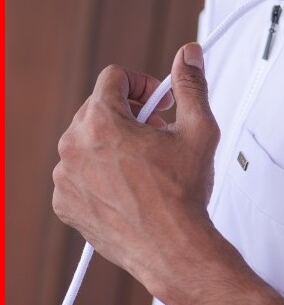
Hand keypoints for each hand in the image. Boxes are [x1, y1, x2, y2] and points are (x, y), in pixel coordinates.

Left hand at [52, 43, 219, 290]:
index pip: (114, 77)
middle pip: (97, 107)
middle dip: (129, 115)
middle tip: (158, 134)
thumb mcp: (198, 130)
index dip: (142, 84)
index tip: (159, 103)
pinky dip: (98, 174)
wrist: (172, 249)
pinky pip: (77, 174)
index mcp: (102, 122)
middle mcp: (74, 146)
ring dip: (112, 144)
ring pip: (86, 141)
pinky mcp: (65, 203)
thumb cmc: (182, 195)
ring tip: (144, 164)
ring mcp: (65, 176)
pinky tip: (127, 187)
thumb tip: (189, 55)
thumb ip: (191, 85)